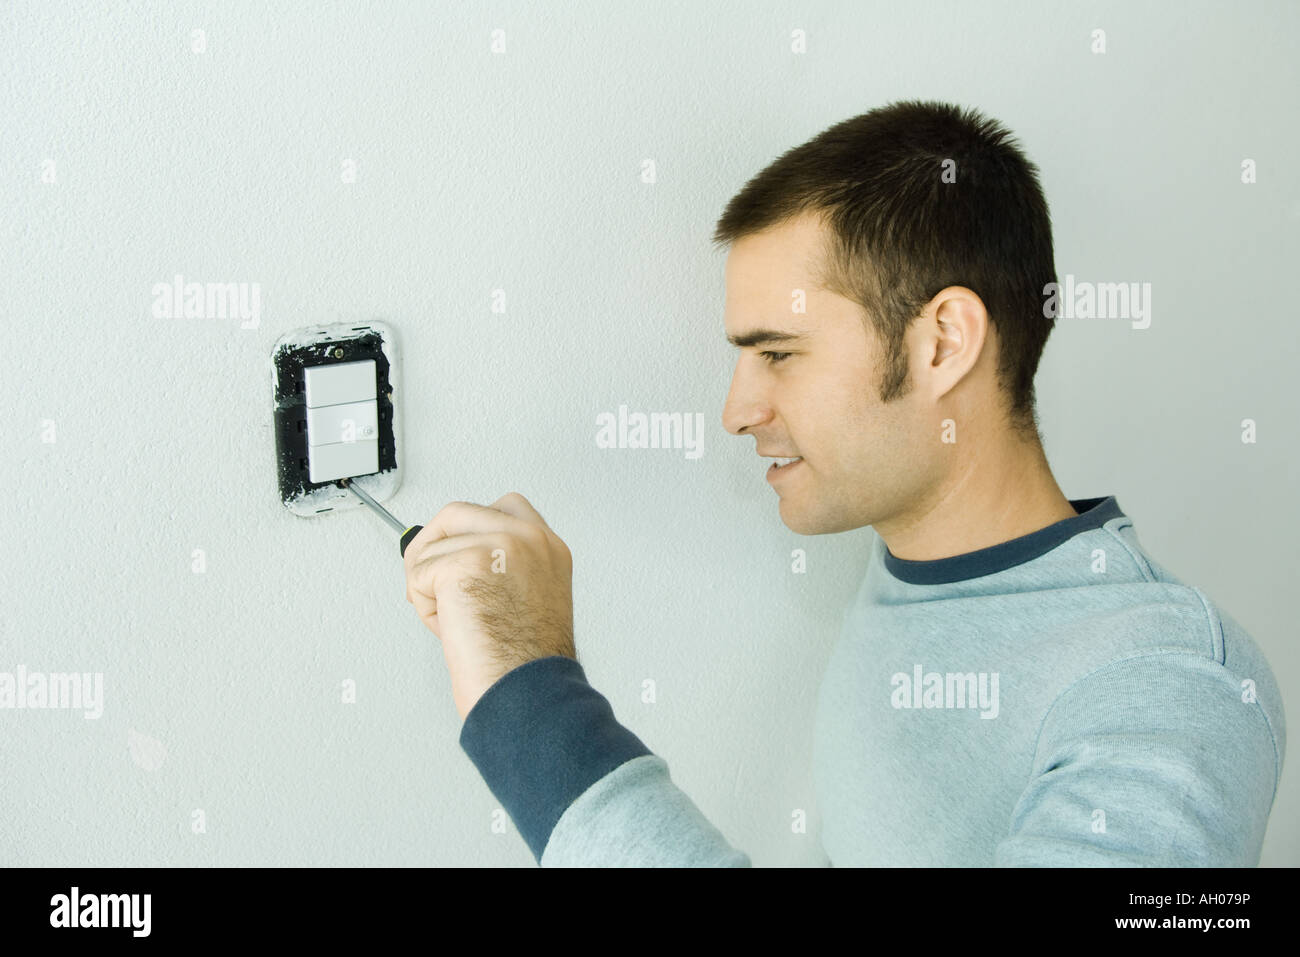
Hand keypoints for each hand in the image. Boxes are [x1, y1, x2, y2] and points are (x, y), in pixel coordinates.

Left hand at [403, 492, 575, 719]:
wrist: (526, 690)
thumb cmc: (526, 662)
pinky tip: (450, 626)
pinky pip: (419, 572)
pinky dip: (424, 605)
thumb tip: (457, 557)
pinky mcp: (466, 561)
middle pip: (456, 514)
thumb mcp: (534, 597)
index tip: (460, 557)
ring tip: (452, 618)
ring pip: (431, 544)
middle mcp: (529, 538)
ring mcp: (499, 544)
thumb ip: (508, 567)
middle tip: (434, 586)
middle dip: (435, 548)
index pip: (504, 507)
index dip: (470, 530)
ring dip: (428, 585)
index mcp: (549, 547)